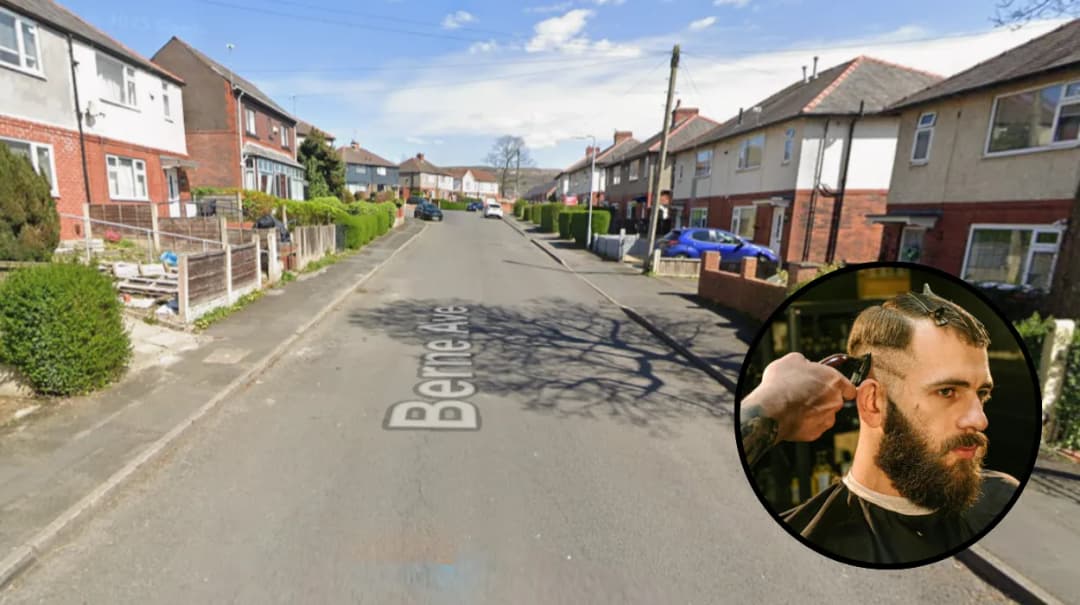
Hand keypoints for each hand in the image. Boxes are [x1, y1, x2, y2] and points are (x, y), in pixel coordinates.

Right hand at [743, 352, 857, 442]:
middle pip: (835, 401)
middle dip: (823, 398)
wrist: (771, 409)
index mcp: (834, 380)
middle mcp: (836, 400)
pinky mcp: (815, 433)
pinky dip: (805, 422)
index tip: (830, 387)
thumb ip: (805, 362)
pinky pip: (813, 426)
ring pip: (824, 415)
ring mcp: (827, 418)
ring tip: (795, 405)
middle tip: (805, 393)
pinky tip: (792, 416)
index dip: (840, 387)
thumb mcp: (791, 360)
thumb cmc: (782, 383)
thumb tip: (805, 364)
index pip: (850, 387)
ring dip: (814, 411)